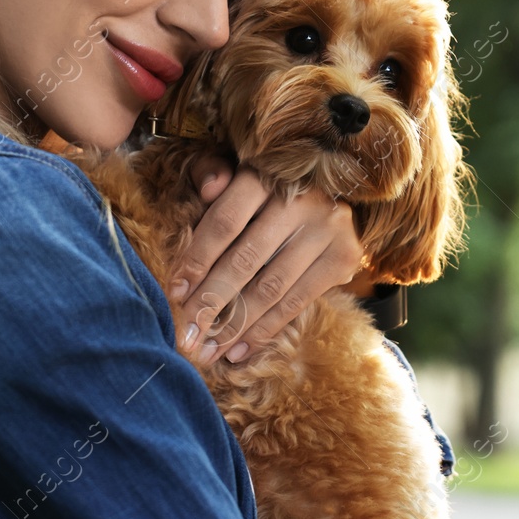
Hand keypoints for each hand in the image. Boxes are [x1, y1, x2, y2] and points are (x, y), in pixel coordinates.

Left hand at [168, 156, 364, 363]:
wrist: (333, 189)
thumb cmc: (270, 184)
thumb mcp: (238, 167)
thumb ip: (213, 171)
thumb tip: (208, 189)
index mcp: (269, 174)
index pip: (226, 221)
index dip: (197, 258)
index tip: (174, 292)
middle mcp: (302, 200)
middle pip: (246, 259)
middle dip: (210, 302)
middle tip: (185, 334)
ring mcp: (328, 229)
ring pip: (271, 287)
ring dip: (235, 325)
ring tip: (207, 350)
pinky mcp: (344, 257)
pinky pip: (297, 302)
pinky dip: (265, 330)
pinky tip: (238, 350)